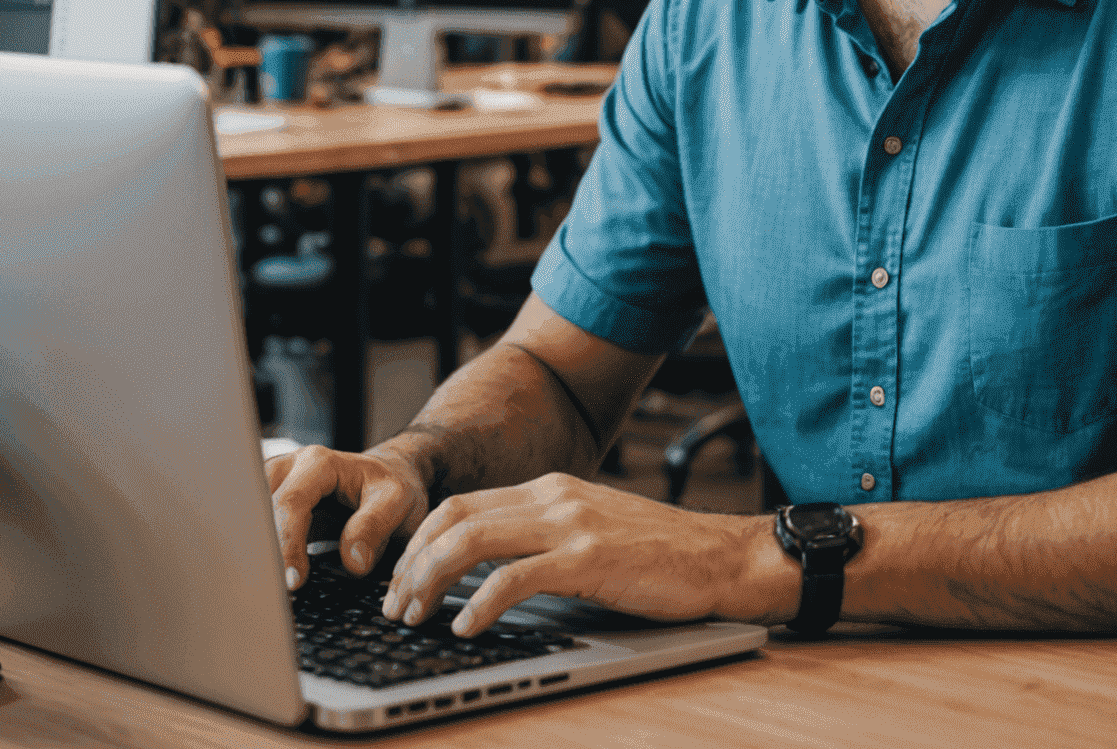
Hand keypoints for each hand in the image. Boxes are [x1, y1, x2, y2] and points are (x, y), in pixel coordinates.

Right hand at [267, 441, 430, 590]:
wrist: (389, 478)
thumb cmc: (392, 488)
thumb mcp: (398, 501)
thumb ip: (375, 526)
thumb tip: (352, 563)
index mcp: (318, 464)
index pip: (291, 502)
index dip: (289, 544)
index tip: (295, 583)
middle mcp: (289, 470)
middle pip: (258, 509)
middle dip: (261, 551)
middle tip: (268, 594)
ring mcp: (275, 488)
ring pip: (247, 518)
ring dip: (251, 552)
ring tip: (260, 590)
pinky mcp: (270, 509)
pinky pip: (253, 528)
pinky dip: (253, 553)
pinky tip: (260, 581)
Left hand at [380, 472, 792, 634]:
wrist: (721, 556)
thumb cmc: (660, 555)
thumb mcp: (592, 529)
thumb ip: (546, 537)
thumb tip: (490, 571)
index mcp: (551, 488)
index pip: (463, 505)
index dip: (421, 542)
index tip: (402, 580)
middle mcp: (553, 496)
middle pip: (455, 517)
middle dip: (412, 562)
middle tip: (395, 605)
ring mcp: (569, 523)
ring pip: (472, 540)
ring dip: (431, 579)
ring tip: (416, 615)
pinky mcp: (587, 558)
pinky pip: (514, 577)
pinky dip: (479, 603)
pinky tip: (466, 627)